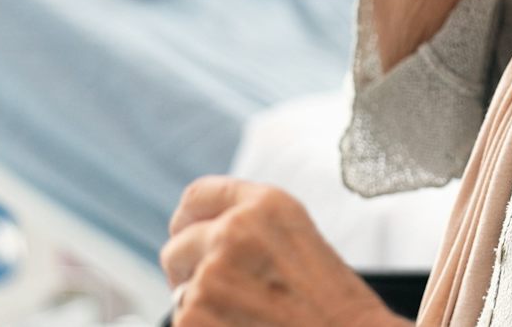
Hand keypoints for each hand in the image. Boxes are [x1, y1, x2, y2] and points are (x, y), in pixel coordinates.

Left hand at [161, 176, 402, 326]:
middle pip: (177, 246)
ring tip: (248, 317)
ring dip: (202, 307)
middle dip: (189, 270)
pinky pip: (183, 321)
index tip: (187, 237)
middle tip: (221, 294)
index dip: (188, 222)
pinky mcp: (196, 314)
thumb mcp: (299, 239)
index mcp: (266, 205)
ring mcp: (213, 274)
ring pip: (180, 291)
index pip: (196, 198)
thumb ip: (251, 225)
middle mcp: (235, 230)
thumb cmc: (334, 303)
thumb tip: (198, 232)